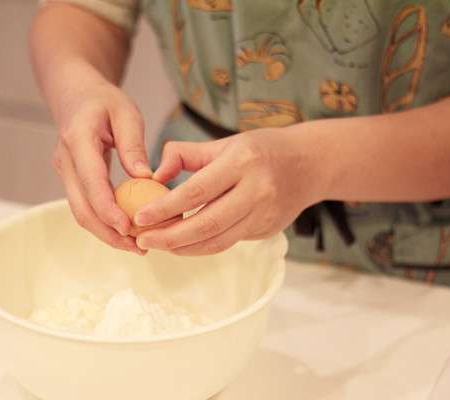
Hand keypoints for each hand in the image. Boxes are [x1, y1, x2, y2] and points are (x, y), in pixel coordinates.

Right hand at [51, 82, 151, 253]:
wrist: (75, 95)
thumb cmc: (103, 101)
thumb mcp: (126, 113)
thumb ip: (133, 145)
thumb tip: (147, 178)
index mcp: (78, 140)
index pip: (91, 182)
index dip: (108, 209)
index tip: (129, 228)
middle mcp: (66, 161)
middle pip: (82, 207)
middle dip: (108, 232)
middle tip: (138, 248)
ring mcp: (65, 173)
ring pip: (81, 212)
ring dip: (106, 232)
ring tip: (135, 246)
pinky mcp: (71, 180)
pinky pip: (85, 206)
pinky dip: (103, 222)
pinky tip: (125, 230)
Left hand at [133, 128, 326, 254]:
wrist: (309, 164)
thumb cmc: (260, 150)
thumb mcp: (223, 142)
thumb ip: (185, 155)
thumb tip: (153, 176)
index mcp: (241, 162)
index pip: (196, 191)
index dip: (165, 208)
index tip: (140, 218)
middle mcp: (256, 190)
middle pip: (207, 224)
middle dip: (170, 237)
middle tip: (143, 240)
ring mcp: (265, 214)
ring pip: (218, 241)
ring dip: (184, 248)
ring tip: (158, 244)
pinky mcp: (267, 230)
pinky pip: (228, 242)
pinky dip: (202, 246)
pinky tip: (183, 243)